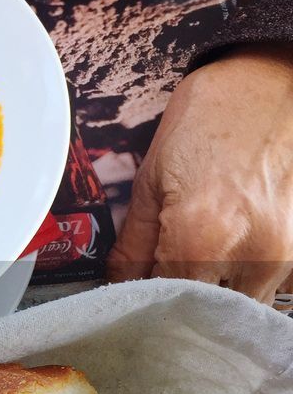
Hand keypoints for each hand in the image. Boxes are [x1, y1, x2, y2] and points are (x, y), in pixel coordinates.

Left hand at [108, 44, 292, 303]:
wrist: (273, 76)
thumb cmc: (210, 116)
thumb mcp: (152, 178)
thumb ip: (134, 246)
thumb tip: (118, 287)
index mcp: (202, 238)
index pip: (163, 305)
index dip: (144, 308)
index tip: (133, 305)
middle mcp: (251, 256)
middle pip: (206, 316)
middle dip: (182, 310)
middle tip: (164, 290)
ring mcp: (286, 255)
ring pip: (242, 307)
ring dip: (217, 298)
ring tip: (200, 268)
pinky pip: (271, 285)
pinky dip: (246, 280)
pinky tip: (231, 254)